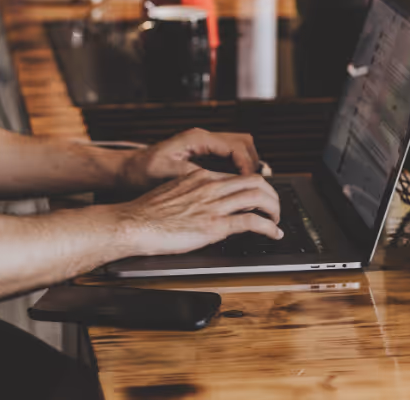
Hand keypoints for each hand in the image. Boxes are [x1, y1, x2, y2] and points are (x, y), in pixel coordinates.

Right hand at [114, 169, 282, 256]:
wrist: (132, 223)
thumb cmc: (146, 213)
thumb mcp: (173, 192)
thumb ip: (192, 192)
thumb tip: (203, 202)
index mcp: (200, 177)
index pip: (237, 176)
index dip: (255, 186)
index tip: (260, 196)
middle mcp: (210, 187)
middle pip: (255, 181)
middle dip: (272, 194)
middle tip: (274, 208)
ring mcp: (214, 205)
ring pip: (259, 197)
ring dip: (274, 210)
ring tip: (277, 220)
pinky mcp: (215, 226)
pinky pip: (252, 222)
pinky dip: (269, 228)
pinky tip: (274, 234)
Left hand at [121, 128, 259, 190]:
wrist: (126, 171)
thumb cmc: (141, 172)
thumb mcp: (169, 175)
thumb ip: (197, 176)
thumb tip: (222, 183)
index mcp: (197, 139)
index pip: (236, 147)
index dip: (248, 167)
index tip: (253, 185)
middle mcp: (203, 138)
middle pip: (244, 143)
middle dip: (254, 164)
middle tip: (258, 187)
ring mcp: (203, 145)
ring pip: (239, 149)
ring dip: (247, 166)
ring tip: (251, 188)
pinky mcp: (201, 154)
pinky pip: (228, 158)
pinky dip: (237, 170)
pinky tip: (236, 187)